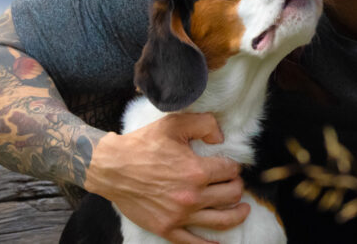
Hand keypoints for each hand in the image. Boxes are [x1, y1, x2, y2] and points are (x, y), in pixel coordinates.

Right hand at [85, 112, 250, 243]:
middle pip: (230, 195)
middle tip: (235, 183)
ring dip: (237, 214)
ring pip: (220, 220)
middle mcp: (192, 196)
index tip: (231, 165)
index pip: (230, 170)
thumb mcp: (175, 124)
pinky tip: (219, 243)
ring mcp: (180, 215)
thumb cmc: (143, 144)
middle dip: (237, 187)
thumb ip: (204, 124)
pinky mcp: (166, 228)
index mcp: (196, 170)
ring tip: (243, 209)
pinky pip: (193, 242)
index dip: (234, 166)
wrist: (113, 168)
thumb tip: (220, 137)